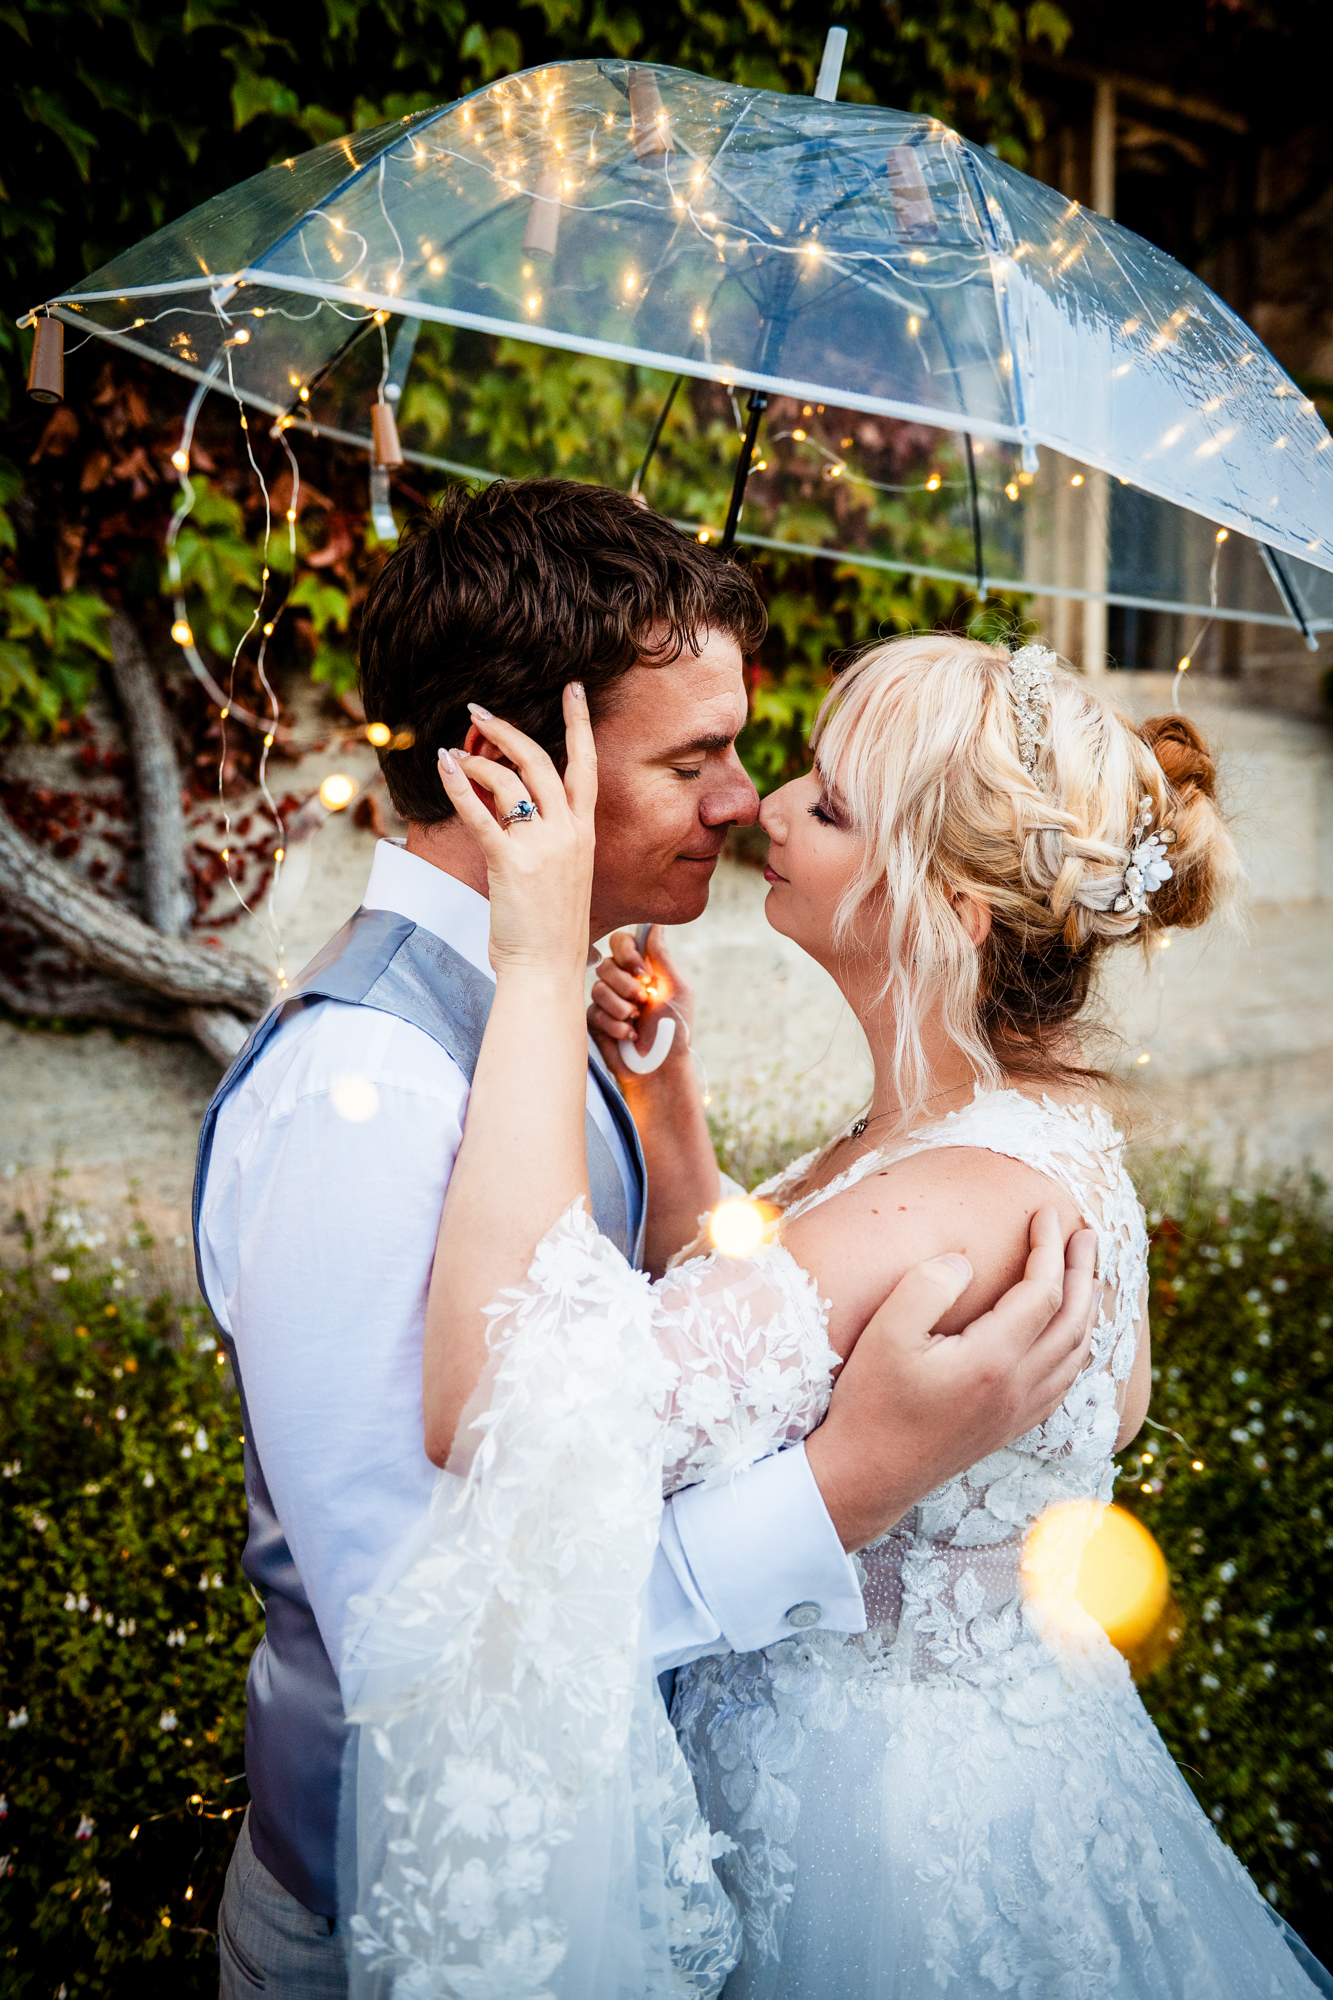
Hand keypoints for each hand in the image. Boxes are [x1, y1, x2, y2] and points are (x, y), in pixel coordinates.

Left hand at [436, 686, 595, 982]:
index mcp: (584, 834)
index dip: (579, 724)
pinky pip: (480, 813)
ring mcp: (541, 847)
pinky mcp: (510, 863)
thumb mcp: (563, 876)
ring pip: (508, 782)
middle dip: (508, 730)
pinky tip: (443, 766)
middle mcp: (567, 833)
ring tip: (452, 755)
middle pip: (540, 762)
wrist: (547, 968)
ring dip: (476, 761)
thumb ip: (551, 843)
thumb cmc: (550, 929)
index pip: (586, 767)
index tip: (573, 689)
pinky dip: (458, 785)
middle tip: (480, 710)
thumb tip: (522, 817)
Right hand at [589, 926, 695, 1080]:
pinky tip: (629, 1035)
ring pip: (597, 988)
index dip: (627, 954)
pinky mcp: (594, 1021)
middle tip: (643, 1001)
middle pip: (606, 964)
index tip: (644, 973)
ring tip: (637, 1021)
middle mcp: (621, 981)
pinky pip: (593, 1012)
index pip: (620, 941)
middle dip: (626, 986)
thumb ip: (661, 957)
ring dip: (622, 1008)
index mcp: (642, 969)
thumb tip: (655, 923)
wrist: (661, 1069)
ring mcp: (605, 1001)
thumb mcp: (677, 990)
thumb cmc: (674, 1031)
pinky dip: (615, 1025)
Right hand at [805, 1207, 1097, 1550]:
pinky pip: (1064, 1381)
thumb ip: (928, 1286)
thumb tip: (965, 1262)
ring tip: (1087, 1274)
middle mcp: (1018, 1387)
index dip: (1048, 1247)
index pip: (1043, 1291)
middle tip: (1087, 1233)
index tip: (1044, 1211)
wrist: (867, 1476)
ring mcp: (1018, 1411)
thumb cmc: (870, 1403)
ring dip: (1087, 1307)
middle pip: (1074, 1320)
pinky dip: (1077, 1346)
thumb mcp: (887, 1334)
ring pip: (1076, 1353)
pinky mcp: (1010, 1427)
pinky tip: (1067, 1335)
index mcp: (993, 1360)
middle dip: (1085, 1271)